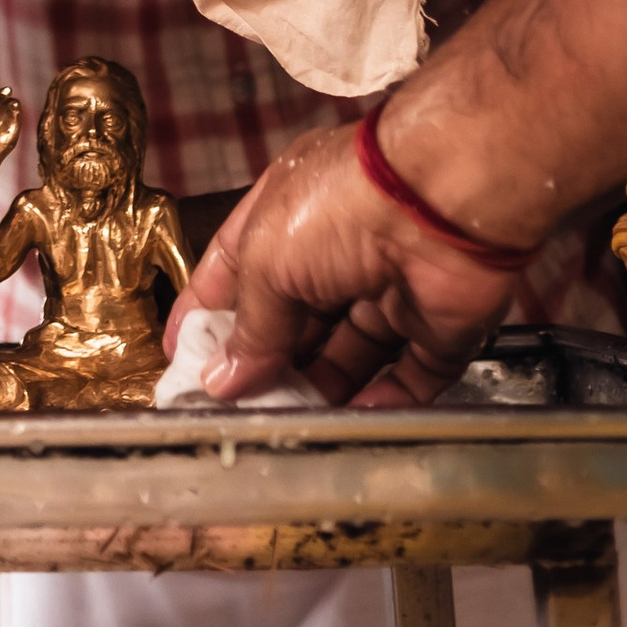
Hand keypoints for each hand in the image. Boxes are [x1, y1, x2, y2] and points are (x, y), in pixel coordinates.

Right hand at [178, 123, 518, 408]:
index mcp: (288, 216)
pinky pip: (408, 376)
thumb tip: (222, 379)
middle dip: (266, 364)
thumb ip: (248, 326)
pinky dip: (382, 402)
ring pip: (350, 355)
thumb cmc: (344, 202)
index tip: (184, 360)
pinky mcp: (436, 327)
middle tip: (237, 408)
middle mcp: (337, 250)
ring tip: (289, 424)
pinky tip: (350, 422)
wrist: (442, 202)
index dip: (208, 313)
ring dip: (320, 390)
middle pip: (295, 321)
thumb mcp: (268, 258)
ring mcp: (389, 289)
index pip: (237, 270)